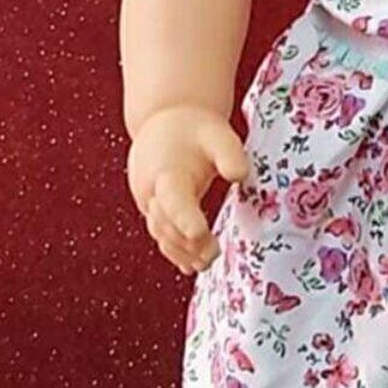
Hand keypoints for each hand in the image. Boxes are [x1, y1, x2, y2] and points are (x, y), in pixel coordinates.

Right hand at [126, 104, 249, 274]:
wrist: (164, 122)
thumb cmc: (195, 129)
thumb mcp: (217, 133)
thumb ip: (229, 153)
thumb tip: (238, 175)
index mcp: (167, 170)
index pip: (172, 197)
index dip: (183, 217)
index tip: (199, 232)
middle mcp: (152, 189)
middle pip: (167, 223)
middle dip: (188, 242)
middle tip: (213, 254)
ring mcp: (149, 201)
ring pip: (162, 233)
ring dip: (182, 251)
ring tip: (207, 263)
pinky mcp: (154, 209)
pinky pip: (161, 234)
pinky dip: (175, 251)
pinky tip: (192, 265)